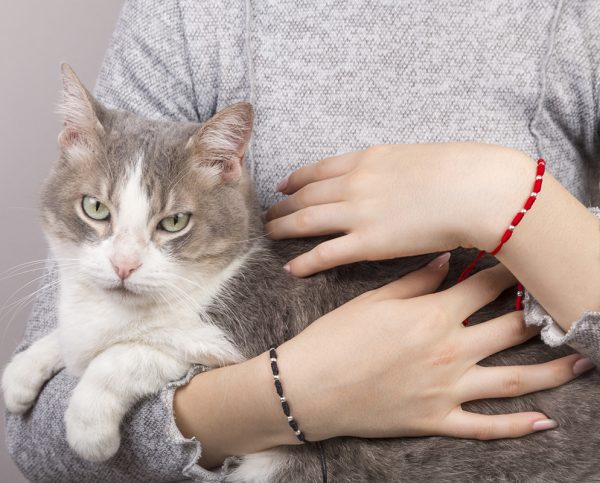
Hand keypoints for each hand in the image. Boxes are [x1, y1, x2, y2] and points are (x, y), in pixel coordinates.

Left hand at [265, 142, 532, 276]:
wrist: (476, 189)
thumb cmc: (459, 170)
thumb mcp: (416, 157)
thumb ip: (393, 168)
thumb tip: (391, 177)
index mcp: (367, 159)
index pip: (318, 169)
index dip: (296, 179)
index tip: (284, 185)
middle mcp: (354, 183)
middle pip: (304, 195)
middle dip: (282, 204)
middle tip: (268, 213)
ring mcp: (357, 213)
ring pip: (305, 221)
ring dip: (283, 227)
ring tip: (269, 234)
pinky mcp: (368, 243)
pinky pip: (325, 254)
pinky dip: (304, 261)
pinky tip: (290, 268)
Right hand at [276, 257, 590, 440]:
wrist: (311, 386)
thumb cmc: (336, 338)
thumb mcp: (374, 300)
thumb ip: (415, 280)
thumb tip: (446, 258)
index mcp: (432, 315)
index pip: (483, 287)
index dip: (508, 273)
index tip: (525, 262)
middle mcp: (449, 350)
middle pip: (509, 328)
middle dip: (538, 313)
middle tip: (559, 304)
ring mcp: (447, 389)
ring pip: (512, 380)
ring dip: (551, 371)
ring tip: (581, 361)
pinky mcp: (437, 419)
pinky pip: (485, 427)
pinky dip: (516, 426)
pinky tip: (544, 422)